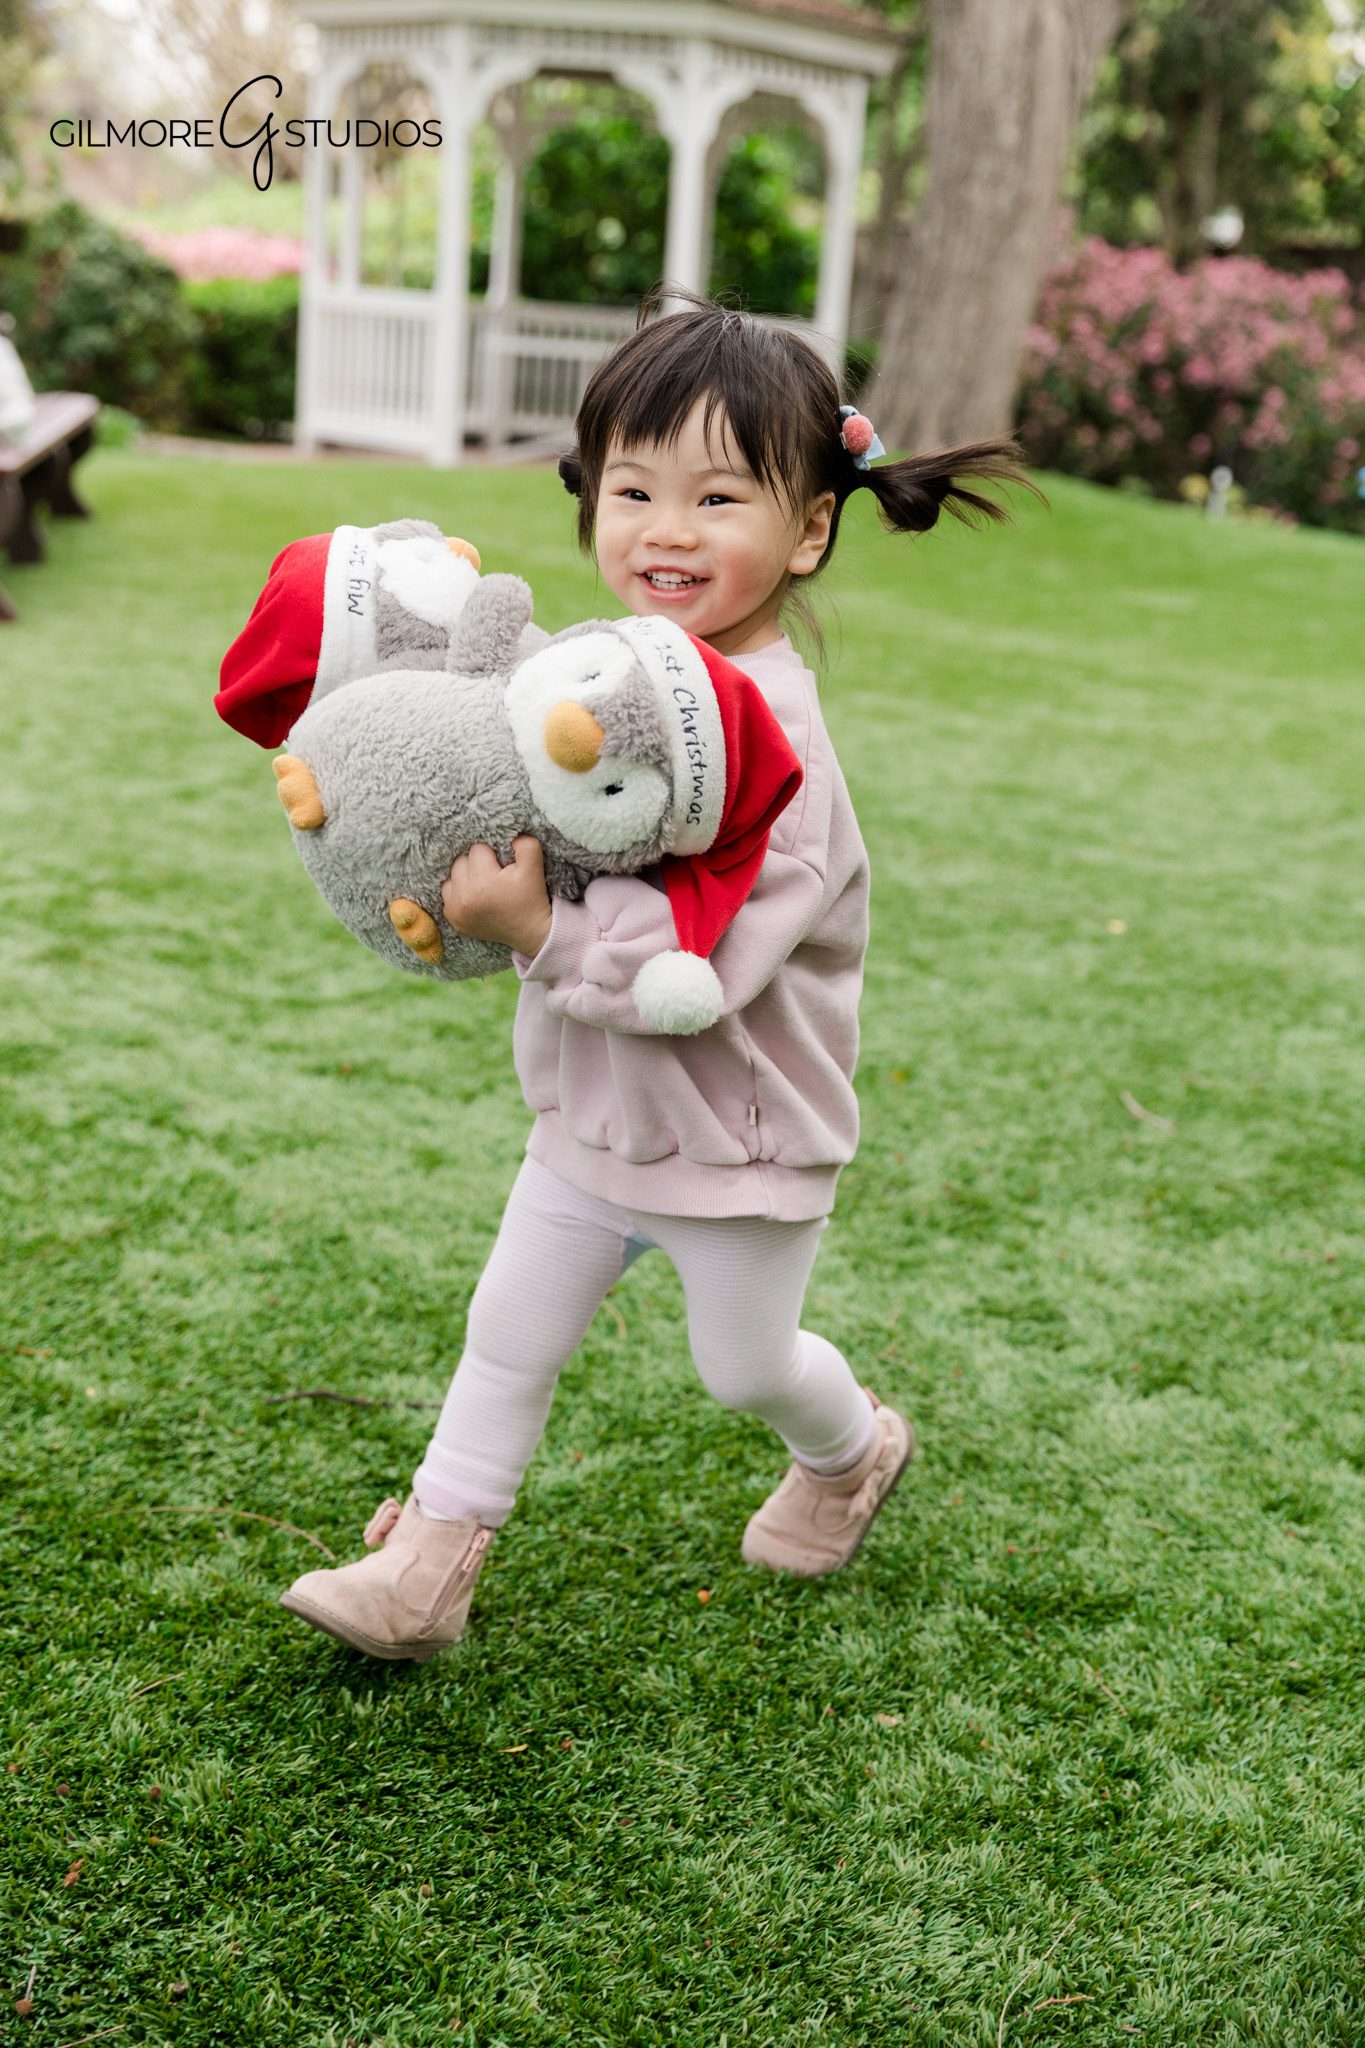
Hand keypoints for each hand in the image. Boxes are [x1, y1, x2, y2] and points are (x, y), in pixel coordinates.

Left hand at [441, 836, 552, 956]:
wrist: (530, 931)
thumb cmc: (531, 897)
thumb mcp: (534, 866)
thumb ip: (524, 844)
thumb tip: (509, 835)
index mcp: (484, 881)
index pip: (477, 849)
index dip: (491, 855)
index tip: (502, 867)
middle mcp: (465, 896)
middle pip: (460, 862)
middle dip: (475, 864)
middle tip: (492, 875)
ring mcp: (456, 910)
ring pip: (450, 877)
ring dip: (464, 877)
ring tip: (482, 885)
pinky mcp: (453, 920)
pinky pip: (446, 895)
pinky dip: (458, 893)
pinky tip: (474, 897)